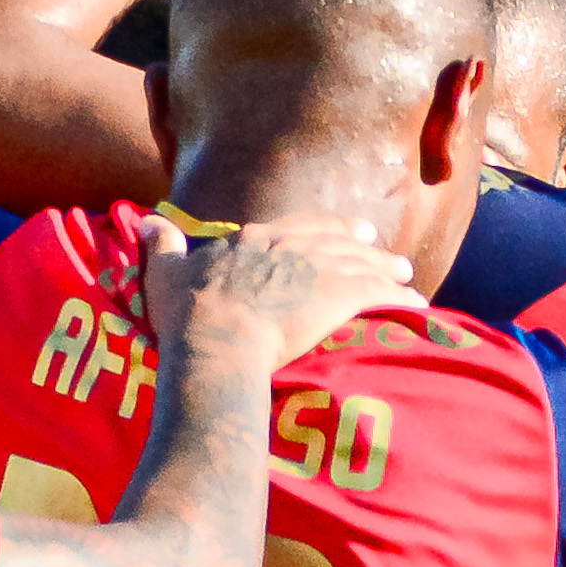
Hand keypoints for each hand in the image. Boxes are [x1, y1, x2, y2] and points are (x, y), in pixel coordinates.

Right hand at [140, 212, 424, 373]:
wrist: (216, 344)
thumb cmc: (187, 318)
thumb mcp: (164, 276)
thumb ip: (161, 247)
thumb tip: (148, 221)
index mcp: (251, 242)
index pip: (292, 228)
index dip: (316, 230)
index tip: (329, 231)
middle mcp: (288, 247)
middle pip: (332, 239)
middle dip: (358, 242)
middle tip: (376, 244)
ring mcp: (315, 269)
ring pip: (360, 263)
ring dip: (385, 268)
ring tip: (404, 275)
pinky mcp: (338, 295)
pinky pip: (379, 292)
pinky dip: (400, 298)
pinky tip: (417, 305)